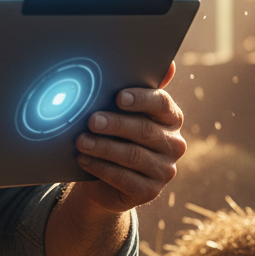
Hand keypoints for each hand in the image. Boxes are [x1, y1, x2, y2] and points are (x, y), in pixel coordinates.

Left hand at [74, 62, 185, 213]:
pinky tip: (84, 159)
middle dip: (115, 124)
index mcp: (170, 118)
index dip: (141, 99)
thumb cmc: (114, 133)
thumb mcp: (121, 110)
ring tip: (81, 140)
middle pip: (144, 130)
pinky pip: (124, 179)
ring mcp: (165, 170)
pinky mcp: (150, 191)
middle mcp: (173, 144)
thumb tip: (168, 64)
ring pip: (133, 155)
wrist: (103, 175)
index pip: (162, 104)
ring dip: (103, 147)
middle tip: (91, 120)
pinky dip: (101, 167)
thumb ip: (135, 88)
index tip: (119, 97)